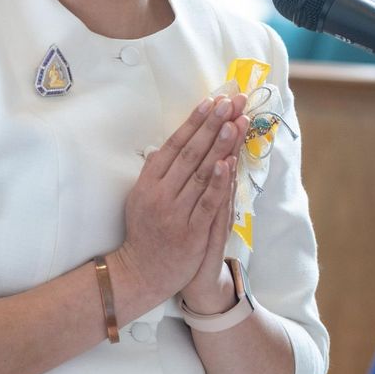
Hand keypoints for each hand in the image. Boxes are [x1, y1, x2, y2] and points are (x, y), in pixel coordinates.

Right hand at [117, 92, 247, 303]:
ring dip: (220, 145)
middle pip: (191, 153)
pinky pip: (207, 203)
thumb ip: (154, 172)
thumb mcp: (140, 197)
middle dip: (213, 124)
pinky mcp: (192, 232)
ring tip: (234, 121)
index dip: (195, 121)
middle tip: (231, 102)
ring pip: (201, 173)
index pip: (175, 144)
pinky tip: (228, 162)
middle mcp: (161, 193)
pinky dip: (218, 182)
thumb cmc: (144, 231)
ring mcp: (176, 212)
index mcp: (148, 181)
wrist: (141, 272)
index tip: (212, 101)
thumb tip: (167, 145)